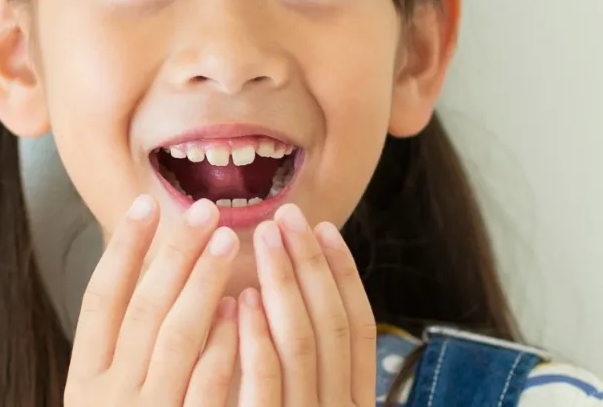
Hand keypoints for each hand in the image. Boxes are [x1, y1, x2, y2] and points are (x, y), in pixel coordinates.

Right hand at [65, 195, 241, 406]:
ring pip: (178, 337)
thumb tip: (148, 273)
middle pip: (144, 309)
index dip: (122, 249)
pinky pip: (207, 384)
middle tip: (204, 208)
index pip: (99, 300)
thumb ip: (122, 350)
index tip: (146, 203)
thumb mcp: (106, 397)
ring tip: (226, 240)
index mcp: (85, 381)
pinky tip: (237, 307)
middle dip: (175, 253)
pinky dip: (221, 342)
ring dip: (203, 282)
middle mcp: (110, 398)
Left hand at [237, 204, 377, 406]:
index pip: (360, 329)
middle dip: (311, 263)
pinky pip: (266, 381)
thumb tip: (301, 288)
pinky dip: (256, 336)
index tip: (325, 227)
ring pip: (299, 343)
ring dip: (283, 282)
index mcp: (356, 403)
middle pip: (331, 326)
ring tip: (264, 237)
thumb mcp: (312, 400)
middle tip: (287, 215)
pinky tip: (242, 297)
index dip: (345, 275)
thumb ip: (313, 365)